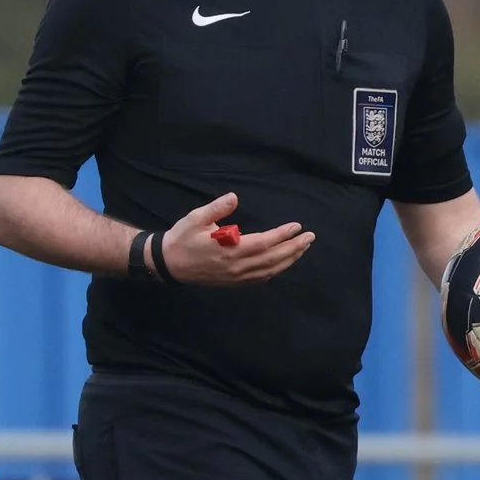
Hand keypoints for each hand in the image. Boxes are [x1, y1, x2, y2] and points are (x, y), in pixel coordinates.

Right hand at [159, 192, 313, 286]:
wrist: (169, 264)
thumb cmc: (182, 238)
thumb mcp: (195, 218)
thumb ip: (217, 208)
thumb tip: (234, 197)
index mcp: (229, 250)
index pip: (264, 243)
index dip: (282, 235)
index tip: (297, 226)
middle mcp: (237, 266)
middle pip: (273, 258)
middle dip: (294, 248)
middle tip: (310, 237)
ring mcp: (237, 277)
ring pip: (270, 270)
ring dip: (290, 259)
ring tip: (303, 248)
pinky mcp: (235, 283)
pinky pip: (261, 278)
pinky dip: (277, 270)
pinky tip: (285, 262)